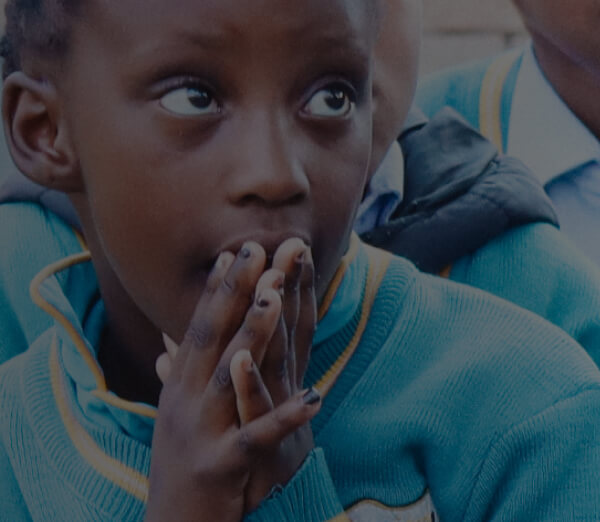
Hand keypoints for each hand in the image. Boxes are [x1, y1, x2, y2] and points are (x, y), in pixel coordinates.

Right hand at [147, 240, 320, 521]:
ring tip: (273, 296)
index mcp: (183, 390)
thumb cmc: (183, 470)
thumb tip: (167, 343)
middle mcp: (187, 403)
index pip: (203, 330)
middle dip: (234, 292)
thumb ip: (178, 378)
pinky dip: (285, 418)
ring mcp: (202, 431)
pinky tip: (314, 399)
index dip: (220, 290)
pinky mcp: (223, 464)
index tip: (238, 248)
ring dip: (253, 335)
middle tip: (254, 247)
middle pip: (214, 338)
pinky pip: (257, 436)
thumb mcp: (179, 419)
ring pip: (231, 375)